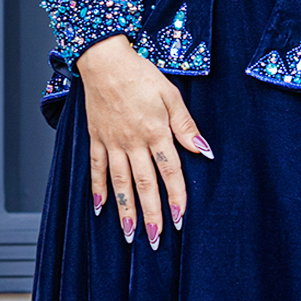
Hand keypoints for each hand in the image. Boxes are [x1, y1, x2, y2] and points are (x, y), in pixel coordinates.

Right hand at [75, 34, 212, 247]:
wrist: (104, 60)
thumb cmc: (140, 74)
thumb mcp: (171, 95)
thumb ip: (185, 126)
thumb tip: (204, 150)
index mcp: (155, 131)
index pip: (170, 172)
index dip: (176, 197)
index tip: (180, 219)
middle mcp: (133, 141)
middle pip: (145, 184)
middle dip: (152, 214)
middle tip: (156, 240)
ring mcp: (112, 142)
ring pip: (121, 182)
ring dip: (126, 210)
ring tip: (130, 234)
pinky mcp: (96, 138)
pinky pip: (96, 168)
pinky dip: (98, 189)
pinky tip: (101, 208)